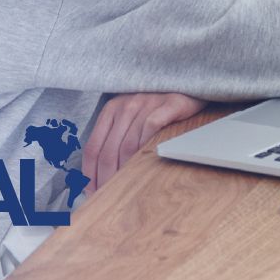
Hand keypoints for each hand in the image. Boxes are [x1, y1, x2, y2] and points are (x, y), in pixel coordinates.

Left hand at [85, 92, 205, 191]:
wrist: (189, 85)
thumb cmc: (157, 107)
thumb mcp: (131, 116)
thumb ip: (115, 139)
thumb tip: (99, 174)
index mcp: (111, 109)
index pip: (93, 147)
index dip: (90, 173)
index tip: (92, 189)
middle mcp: (126, 105)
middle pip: (108, 151)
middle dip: (106, 178)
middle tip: (108, 195)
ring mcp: (147, 103)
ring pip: (128, 145)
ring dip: (125, 170)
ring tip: (125, 186)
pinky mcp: (168, 104)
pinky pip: (151, 129)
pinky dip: (146, 149)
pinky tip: (146, 163)